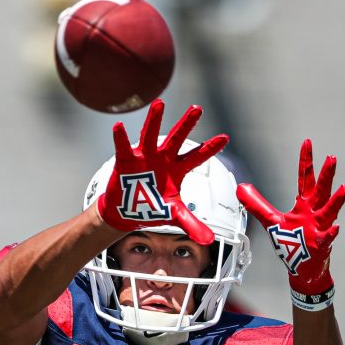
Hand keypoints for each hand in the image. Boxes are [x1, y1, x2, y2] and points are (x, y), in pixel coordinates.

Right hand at [95, 99, 227, 244]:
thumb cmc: (151, 208)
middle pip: (178, 138)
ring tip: (159, 104)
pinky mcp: (127, 160)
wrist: (128, 212)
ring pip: (151, 134)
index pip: (197, 156)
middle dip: (187, 123)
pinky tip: (119, 128)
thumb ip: (191, 223)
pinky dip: (121, 138)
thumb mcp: (174, 215)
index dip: (211, 148)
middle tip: (198, 108)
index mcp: (177, 169)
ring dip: (155, 120)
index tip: (225, 138)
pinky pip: (123, 147)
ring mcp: (145, 156)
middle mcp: (163, 158)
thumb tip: (208, 240)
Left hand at [237, 139, 344, 295]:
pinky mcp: (321, 244)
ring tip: (344, 188)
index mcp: (304, 205)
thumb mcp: (271, 220)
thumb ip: (257, 204)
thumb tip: (241, 188)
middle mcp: (314, 213)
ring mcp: (320, 228)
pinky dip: (331, 233)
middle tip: (332, 158)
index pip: (305, 178)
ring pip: (329, 212)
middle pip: (321, 190)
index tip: (307, 142)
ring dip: (336, 201)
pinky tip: (336, 227)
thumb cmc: (291, 243)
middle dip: (326, 175)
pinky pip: (328, 237)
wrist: (302, 268)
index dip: (306, 161)